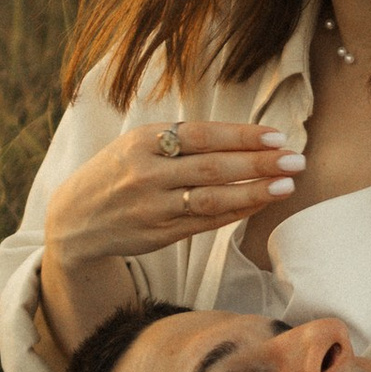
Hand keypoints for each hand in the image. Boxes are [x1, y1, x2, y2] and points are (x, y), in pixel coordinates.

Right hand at [38, 116, 303, 356]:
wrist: (73, 220)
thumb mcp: (136, 144)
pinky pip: (205, 223)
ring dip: (254, 192)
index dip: (242, 136)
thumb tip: (242, 137)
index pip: (202, 136)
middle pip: (213, 167)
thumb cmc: (116, 173)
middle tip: (297, 159)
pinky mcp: (159, 235)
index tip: (278, 136)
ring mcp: (153, 207)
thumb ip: (180, 140)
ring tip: (288, 185)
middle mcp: (147, 174)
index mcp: (142, 142)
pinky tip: (260, 204)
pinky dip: (235, 212)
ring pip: (212, 199)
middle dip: (259, 163)